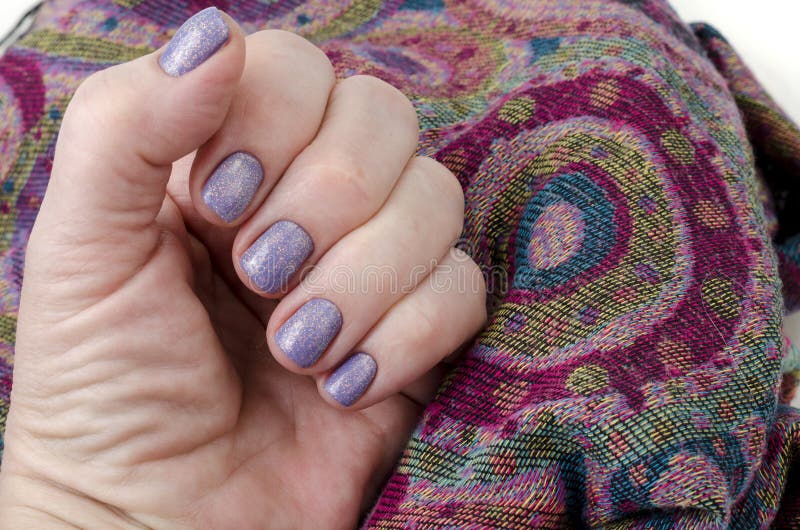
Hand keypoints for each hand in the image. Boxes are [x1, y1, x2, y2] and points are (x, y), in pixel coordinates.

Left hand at [0, 8, 484, 528]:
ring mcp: (370, 267)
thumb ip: (127, 129)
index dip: (276, 119)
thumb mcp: (83, 251)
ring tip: (297, 350)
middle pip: (383, 121)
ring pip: (436, 201)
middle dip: (329, 202)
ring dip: (366, 279)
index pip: (298, 69)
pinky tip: (343, 389)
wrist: (160, 525)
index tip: (222, 200)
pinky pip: (464, 289)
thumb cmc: (105, 396)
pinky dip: (407, 338)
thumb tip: (215, 34)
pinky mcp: (418, 333)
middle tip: (262, 274)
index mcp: (227, 164)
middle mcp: (307, 203)